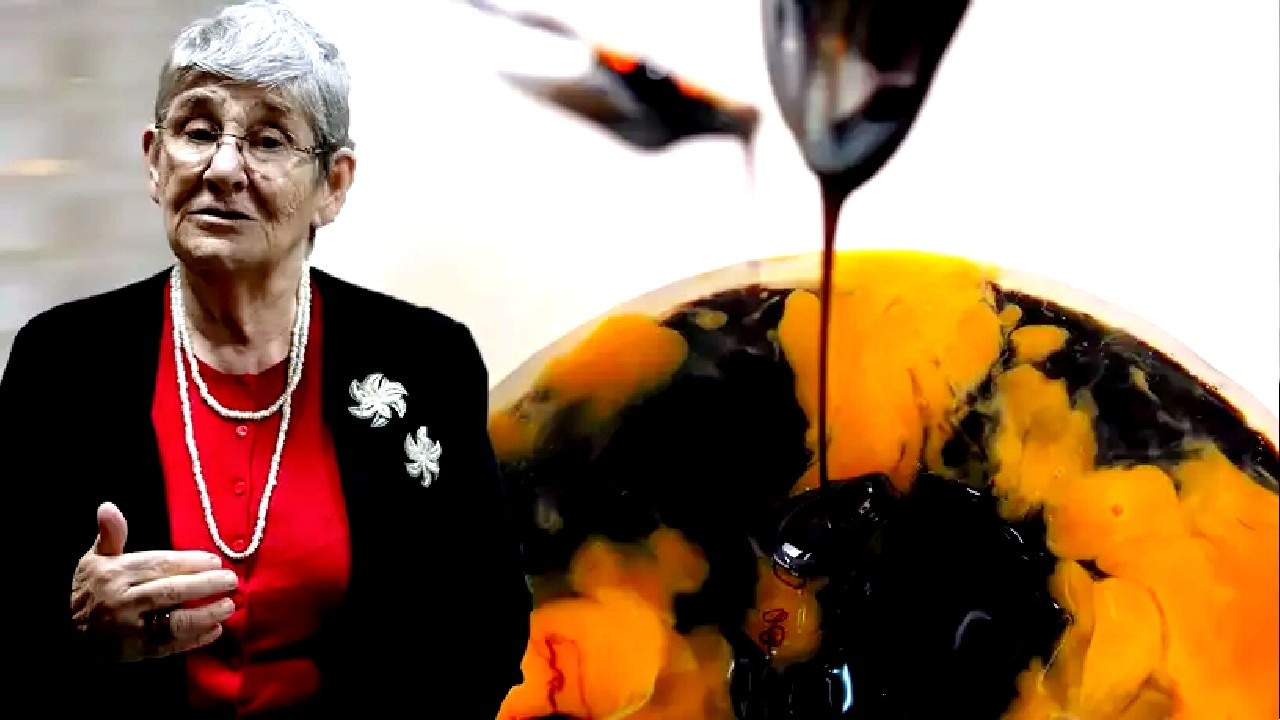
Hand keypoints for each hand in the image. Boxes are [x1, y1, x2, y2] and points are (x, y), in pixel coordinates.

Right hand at [70, 502, 238, 661]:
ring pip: (173, 622)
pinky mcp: (135, 653)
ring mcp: (129, 630)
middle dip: (204, 585)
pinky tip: (215, 630)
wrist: (69, 634)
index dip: (189, 562)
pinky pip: (169, 647)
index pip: (158, 565)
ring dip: (205, 614)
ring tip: (229, 605)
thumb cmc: (92, 588)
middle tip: (231, 580)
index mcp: (114, 574)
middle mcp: (122, 601)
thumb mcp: (96, 559)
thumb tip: (108, 506)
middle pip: (170, 592)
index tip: (214, 560)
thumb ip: (111, 534)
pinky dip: (194, 640)